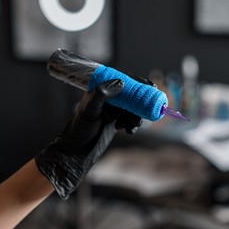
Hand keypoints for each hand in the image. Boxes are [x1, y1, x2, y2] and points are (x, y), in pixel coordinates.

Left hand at [35, 79, 141, 198]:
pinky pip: (131, 119)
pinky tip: (127, 130)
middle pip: (133, 95)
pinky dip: (132, 124)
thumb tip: (121, 82)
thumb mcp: (91, 109)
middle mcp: (109, 96)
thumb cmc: (80, 127)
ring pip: (134, 108)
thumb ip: (103, 94)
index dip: (139, 83)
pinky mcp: (117, 119)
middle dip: (140, 104)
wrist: (77, 148)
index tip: (151, 87)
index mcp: (102, 88)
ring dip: (136, 117)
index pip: (124, 80)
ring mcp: (114, 108)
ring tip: (131, 125)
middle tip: (145, 112)